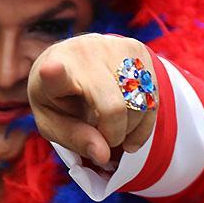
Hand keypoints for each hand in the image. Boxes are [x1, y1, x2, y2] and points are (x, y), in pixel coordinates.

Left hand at [27, 34, 157, 166]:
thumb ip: (75, 139)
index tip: (51, 70)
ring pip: (139, 103)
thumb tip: (104, 155)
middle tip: (103, 139)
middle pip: (114, 107)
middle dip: (114, 135)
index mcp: (52, 72)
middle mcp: (84, 52)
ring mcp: (114, 46)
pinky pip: (153, 96)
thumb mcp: (53, 125)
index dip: (54, 74)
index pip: (55, 74)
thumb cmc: (58, 99)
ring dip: (131, 128)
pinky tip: (130, 128)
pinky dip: (145, 122)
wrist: (72, 62)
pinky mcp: (137, 49)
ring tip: (113, 129)